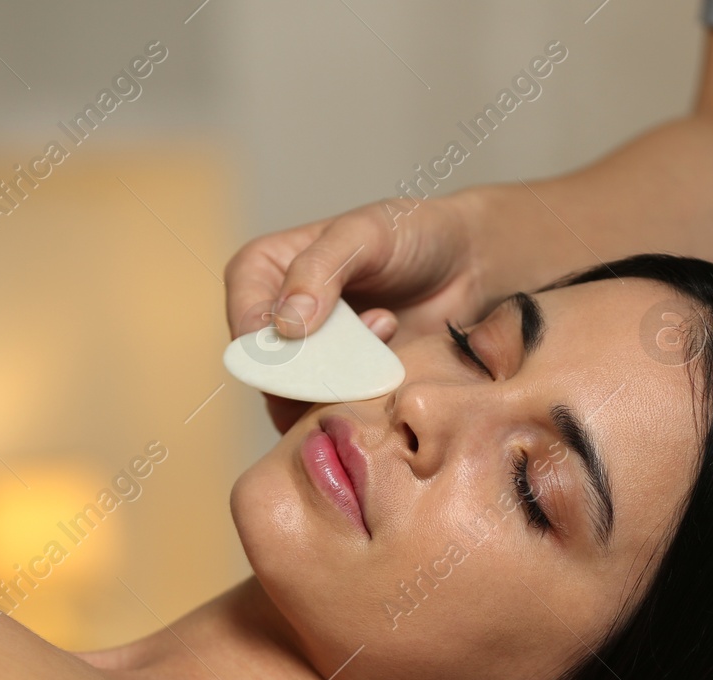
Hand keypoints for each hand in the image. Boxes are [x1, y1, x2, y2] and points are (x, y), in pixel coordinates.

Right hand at [224, 194, 490, 432]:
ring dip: (344, 383)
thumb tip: (284, 326)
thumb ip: (320, 269)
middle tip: (369, 338)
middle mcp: (274, 320)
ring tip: (389, 334)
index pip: (244, 322)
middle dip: (316, 368)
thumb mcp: (366, 233)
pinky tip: (395, 364)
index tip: (312, 345)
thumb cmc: (414, 234)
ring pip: (299, 401)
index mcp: (261, 271)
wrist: (468, 265)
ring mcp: (309, 359)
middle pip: (269, 371)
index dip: (269, 345)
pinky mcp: (342, 388)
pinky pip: (333, 414)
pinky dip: (362, 401)